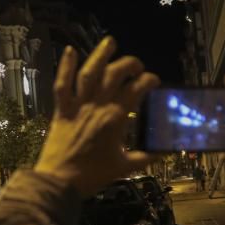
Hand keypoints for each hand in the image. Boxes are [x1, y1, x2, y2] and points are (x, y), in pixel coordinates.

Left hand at [34, 37, 159, 196]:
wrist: (60, 182)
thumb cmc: (93, 175)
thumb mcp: (124, 167)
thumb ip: (147, 157)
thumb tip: (165, 151)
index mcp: (115, 118)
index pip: (137, 89)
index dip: (148, 80)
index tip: (153, 80)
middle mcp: (97, 106)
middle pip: (115, 74)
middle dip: (129, 64)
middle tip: (136, 66)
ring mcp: (77, 106)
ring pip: (89, 73)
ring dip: (100, 55)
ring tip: (110, 42)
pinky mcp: (61, 110)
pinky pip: (62, 85)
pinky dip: (64, 67)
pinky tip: (69, 50)